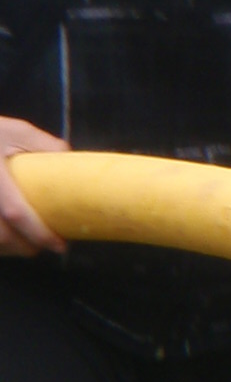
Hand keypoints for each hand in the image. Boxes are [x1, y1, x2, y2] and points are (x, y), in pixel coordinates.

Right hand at [0, 118, 70, 254]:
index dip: (39, 234)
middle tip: (46, 245)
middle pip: (1, 237)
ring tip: (28, 244)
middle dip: (26, 247)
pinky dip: (0, 245)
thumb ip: (46, 146)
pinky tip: (8, 241)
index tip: (59, 244)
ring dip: (10, 249)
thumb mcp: (18, 132)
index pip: (15, 213)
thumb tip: (73, 164)